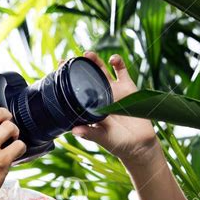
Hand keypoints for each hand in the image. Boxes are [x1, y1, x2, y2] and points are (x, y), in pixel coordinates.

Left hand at [61, 51, 160, 165]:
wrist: (140, 145)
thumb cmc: (118, 144)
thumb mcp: (103, 139)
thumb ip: (90, 133)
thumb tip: (74, 130)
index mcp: (91, 108)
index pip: (76, 91)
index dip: (68, 80)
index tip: (59, 68)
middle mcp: (100, 97)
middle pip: (88, 78)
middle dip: (80, 67)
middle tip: (71, 57)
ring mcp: (114, 91)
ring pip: (102, 71)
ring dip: (96, 61)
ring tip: (88, 54)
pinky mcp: (128, 88)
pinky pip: (122, 72)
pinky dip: (118, 63)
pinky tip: (113, 59)